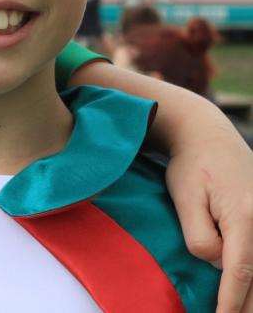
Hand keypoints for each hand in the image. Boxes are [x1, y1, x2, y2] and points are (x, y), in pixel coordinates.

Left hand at [166, 123, 252, 312]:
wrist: (208, 134)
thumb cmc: (190, 165)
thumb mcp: (184, 199)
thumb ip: (199, 236)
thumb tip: (218, 264)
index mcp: (245, 216)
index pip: (240, 272)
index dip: (232, 302)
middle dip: (247, 304)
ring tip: (239, 310)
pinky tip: (248, 290)